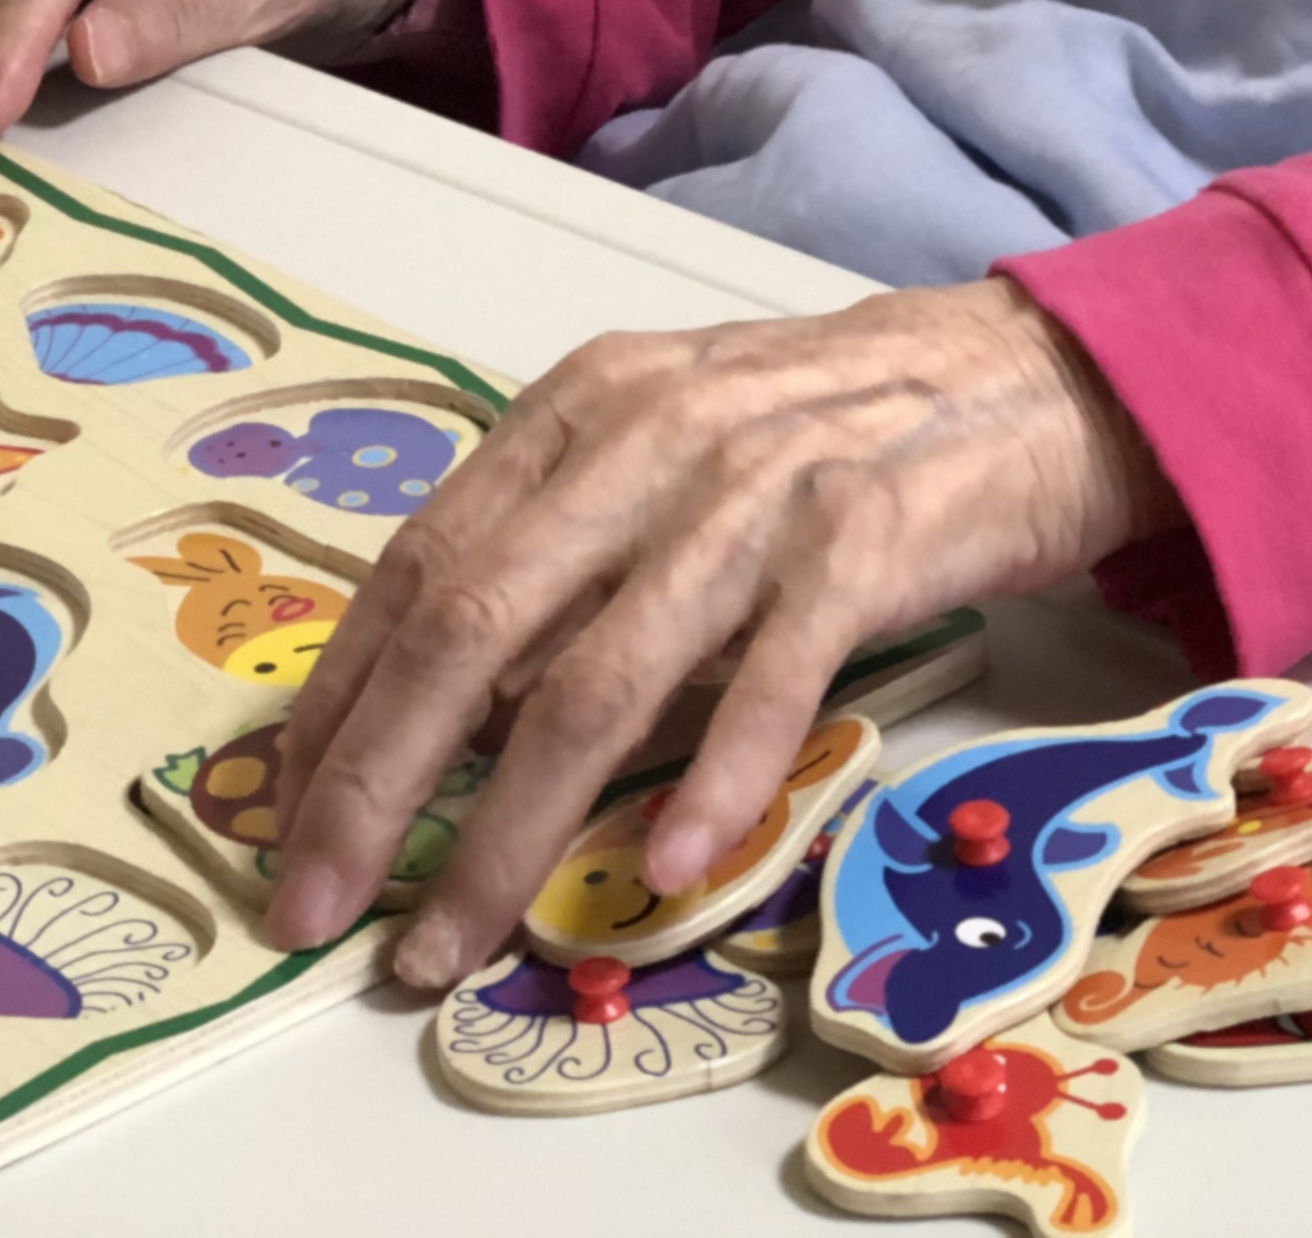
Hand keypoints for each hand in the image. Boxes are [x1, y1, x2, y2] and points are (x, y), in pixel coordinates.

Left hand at [262, 276, 1181, 990]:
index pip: (423, 563)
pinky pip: (768, 677)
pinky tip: (667, 867)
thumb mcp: (675, 445)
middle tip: (317, 903)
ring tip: (451, 937)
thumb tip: (448, 711)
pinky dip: (713, 778)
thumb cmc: (839, 424)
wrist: (1032, 373)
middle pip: (475, 627)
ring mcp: (758, 487)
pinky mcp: (864, 540)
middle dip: (376, 781)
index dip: (339, 698)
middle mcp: (653, 434)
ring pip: (599, 680)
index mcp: (586, 404)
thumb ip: (570, 546)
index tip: (279, 812)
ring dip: (508, 830)